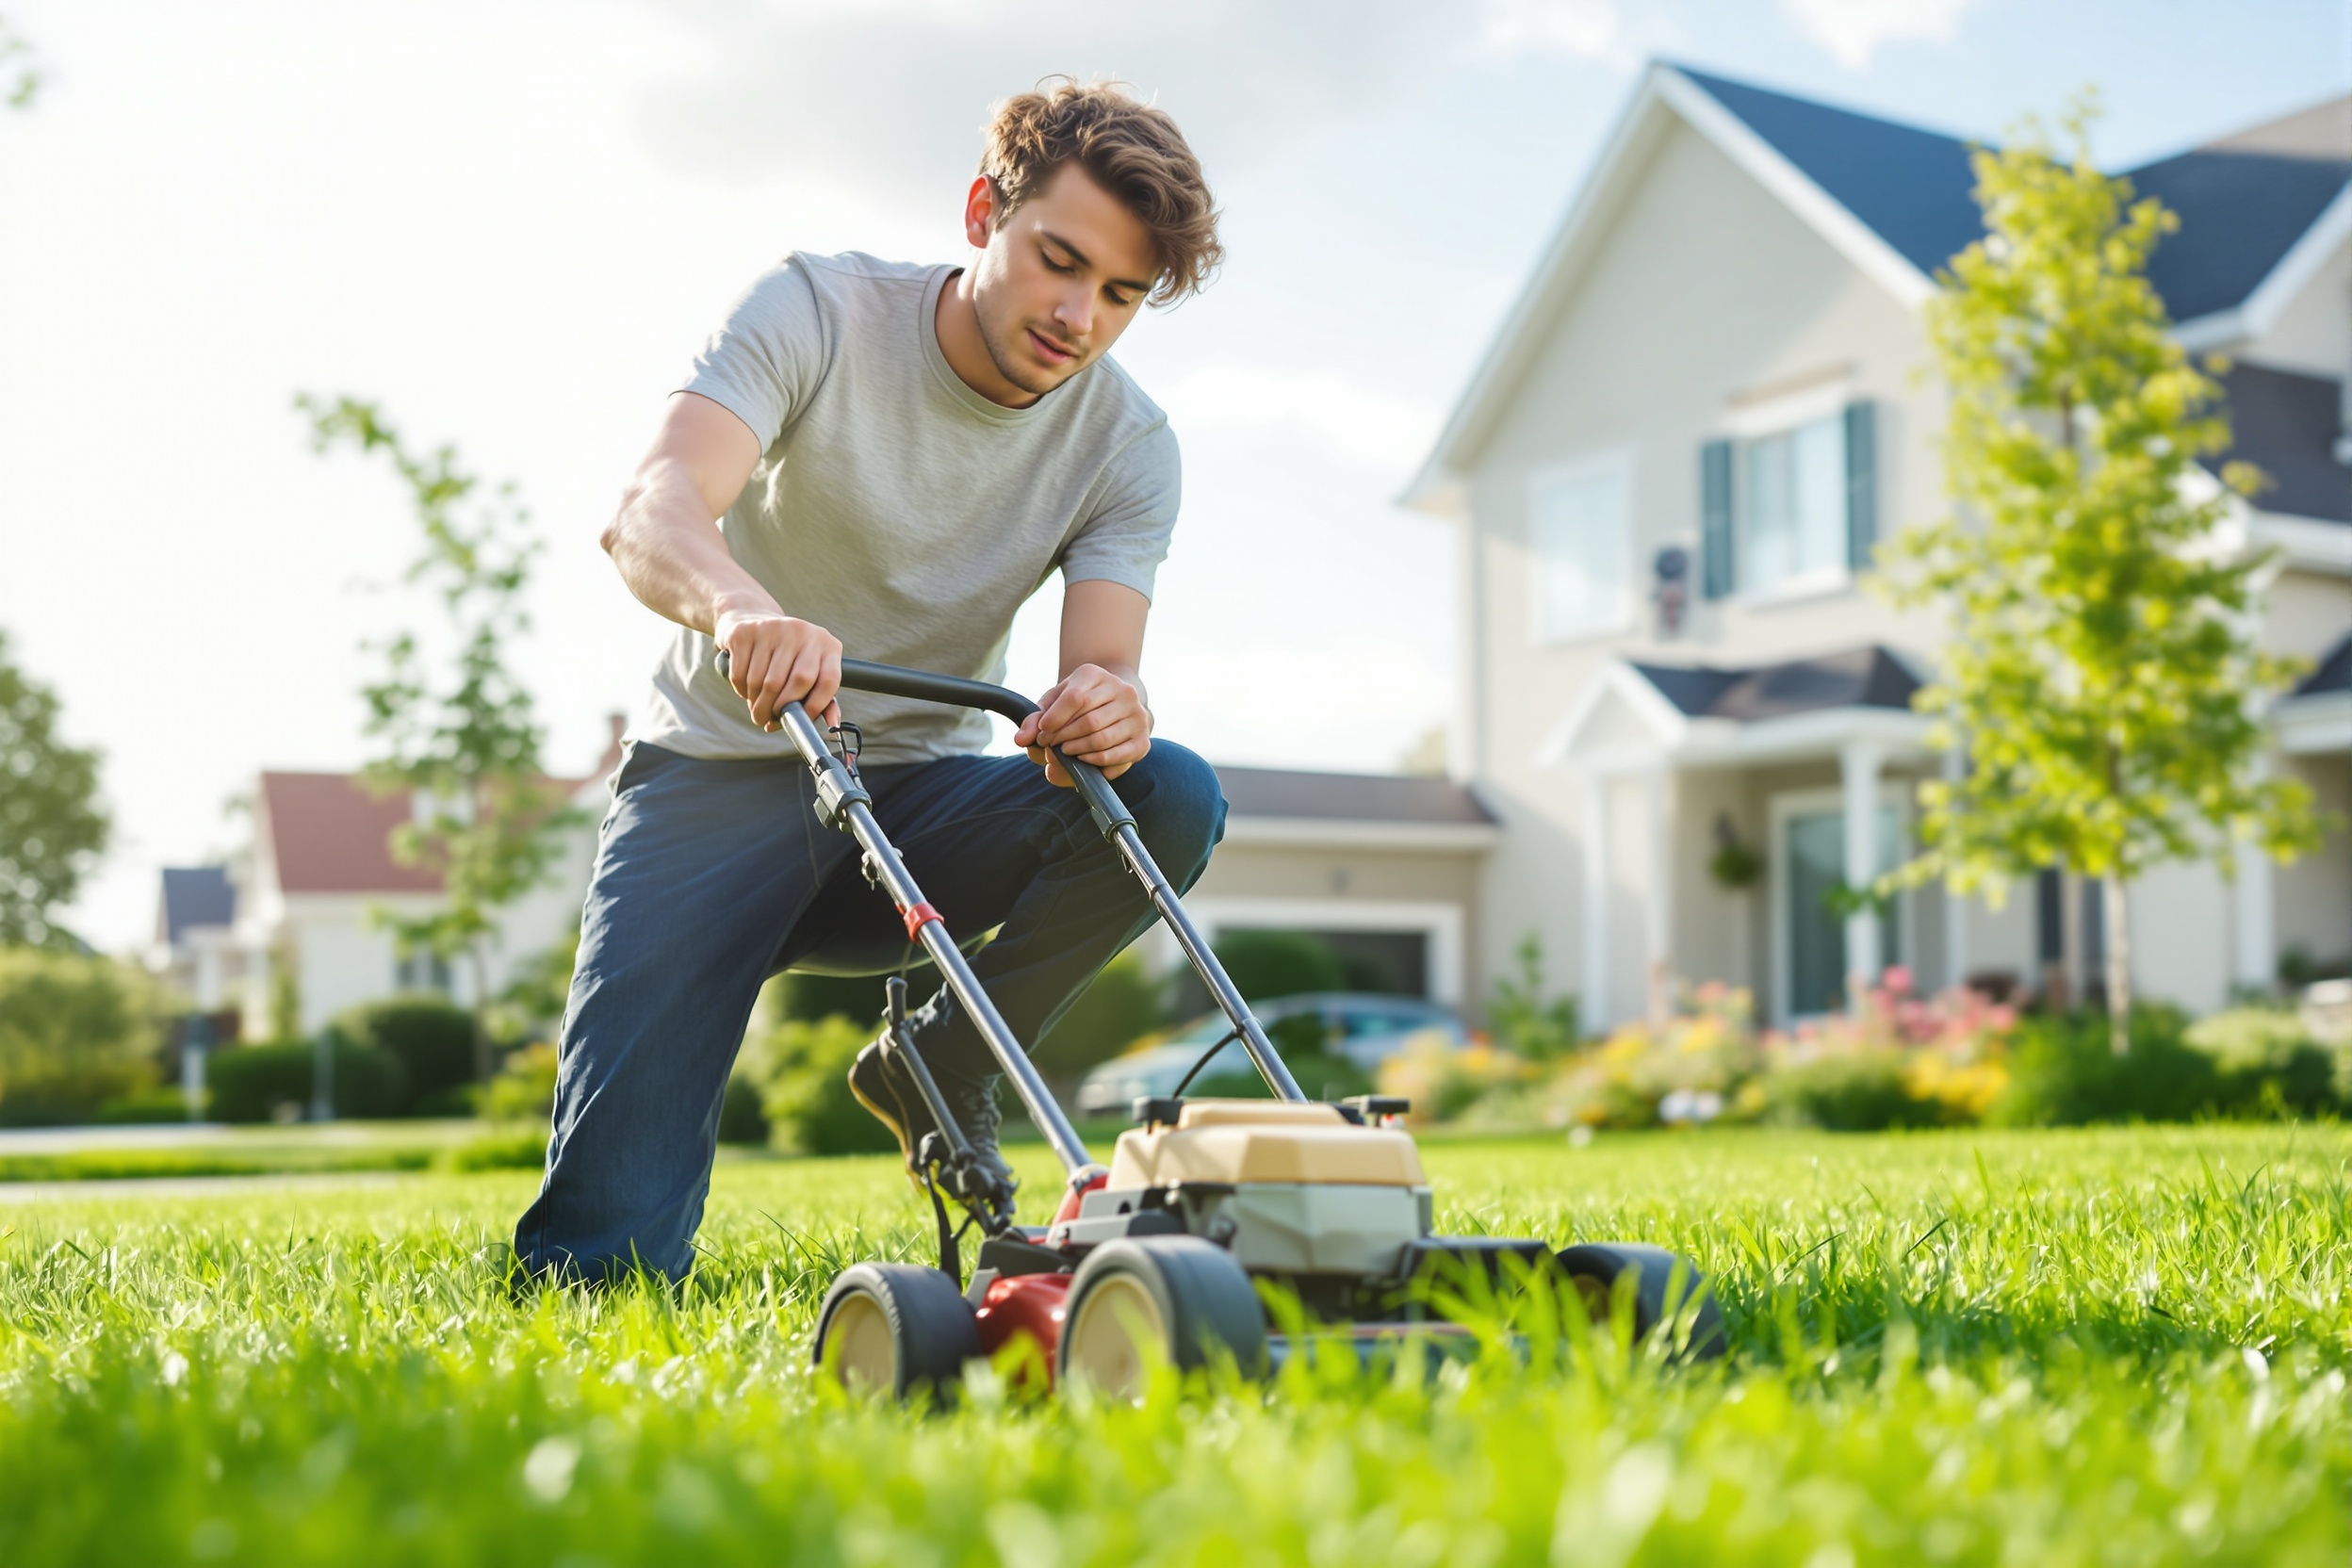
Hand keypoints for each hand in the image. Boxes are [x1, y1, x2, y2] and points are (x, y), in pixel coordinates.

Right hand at [715, 606, 841, 730]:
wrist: (752, 618)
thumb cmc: (787, 656)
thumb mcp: (811, 669)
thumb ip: (824, 698)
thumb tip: (833, 723)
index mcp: (826, 644)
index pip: (828, 681)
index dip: (815, 707)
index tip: (800, 721)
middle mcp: (803, 632)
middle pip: (797, 682)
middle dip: (779, 709)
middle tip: (767, 720)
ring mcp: (774, 628)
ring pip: (764, 682)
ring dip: (757, 704)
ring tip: (756, 708)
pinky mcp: (746, 632)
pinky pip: (741, 675)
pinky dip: (741, 691)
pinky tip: (746, 690)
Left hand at [1014, 664, 1150, 786]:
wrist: (1114, 704)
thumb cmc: (1078, 704)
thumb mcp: (1055, 702)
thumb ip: (1035, 719)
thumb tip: (1021, 739)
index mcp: (1096, 675)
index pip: (1075, 697)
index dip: (1055, 720)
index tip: (1042, 734)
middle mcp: (1123, 691)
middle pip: (1089, 721)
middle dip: (1063, 739)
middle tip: (1049, 747)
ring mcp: (1137, 715)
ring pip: (1102, 739)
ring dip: (1077, 751)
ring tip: (1064, 753)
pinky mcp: (1143, 740)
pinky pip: (1118, 756)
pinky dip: (1096, 762)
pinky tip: (1083, 760)